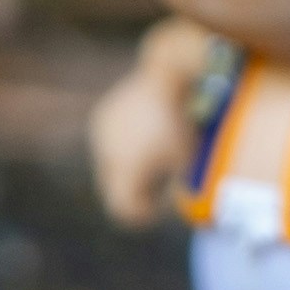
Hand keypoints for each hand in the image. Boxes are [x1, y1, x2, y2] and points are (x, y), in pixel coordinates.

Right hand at [88, 64, 194, 229]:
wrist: (171, 73)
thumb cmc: (186, 121)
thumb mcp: (190, 161)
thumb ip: (178, 190)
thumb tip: (172, 207)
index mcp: (127, 167)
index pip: (123, 210)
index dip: (141, 215)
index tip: (158, 210)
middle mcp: (107, 153)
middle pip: (114, 190)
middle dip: (134, 192)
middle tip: (157, 187)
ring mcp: (100, 135)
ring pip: (109, 169)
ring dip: (127, 171)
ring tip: (153, 156)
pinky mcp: (100, 119)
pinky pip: (108, 148)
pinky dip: (123, 150)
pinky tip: (143, 136)